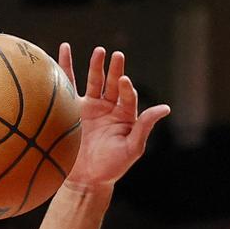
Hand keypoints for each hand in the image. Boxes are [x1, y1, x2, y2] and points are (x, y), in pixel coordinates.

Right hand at [57, 43, 170, 186]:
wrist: (86, 179)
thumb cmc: (112, 166)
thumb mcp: (132, 148)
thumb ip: (145, 126)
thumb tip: (165, 108)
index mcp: (125, 116)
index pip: (127, 96)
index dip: (126, 88)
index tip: (123, 80)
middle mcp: (109, 108)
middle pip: (112, 84)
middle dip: (115, 70)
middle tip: (117, 55)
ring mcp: (90, 107)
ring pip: (94, 81)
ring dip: (96, 66)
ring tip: (100, 51)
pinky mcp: (72, 108)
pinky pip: (69, 84)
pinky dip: (66, 67)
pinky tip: (64, 49)